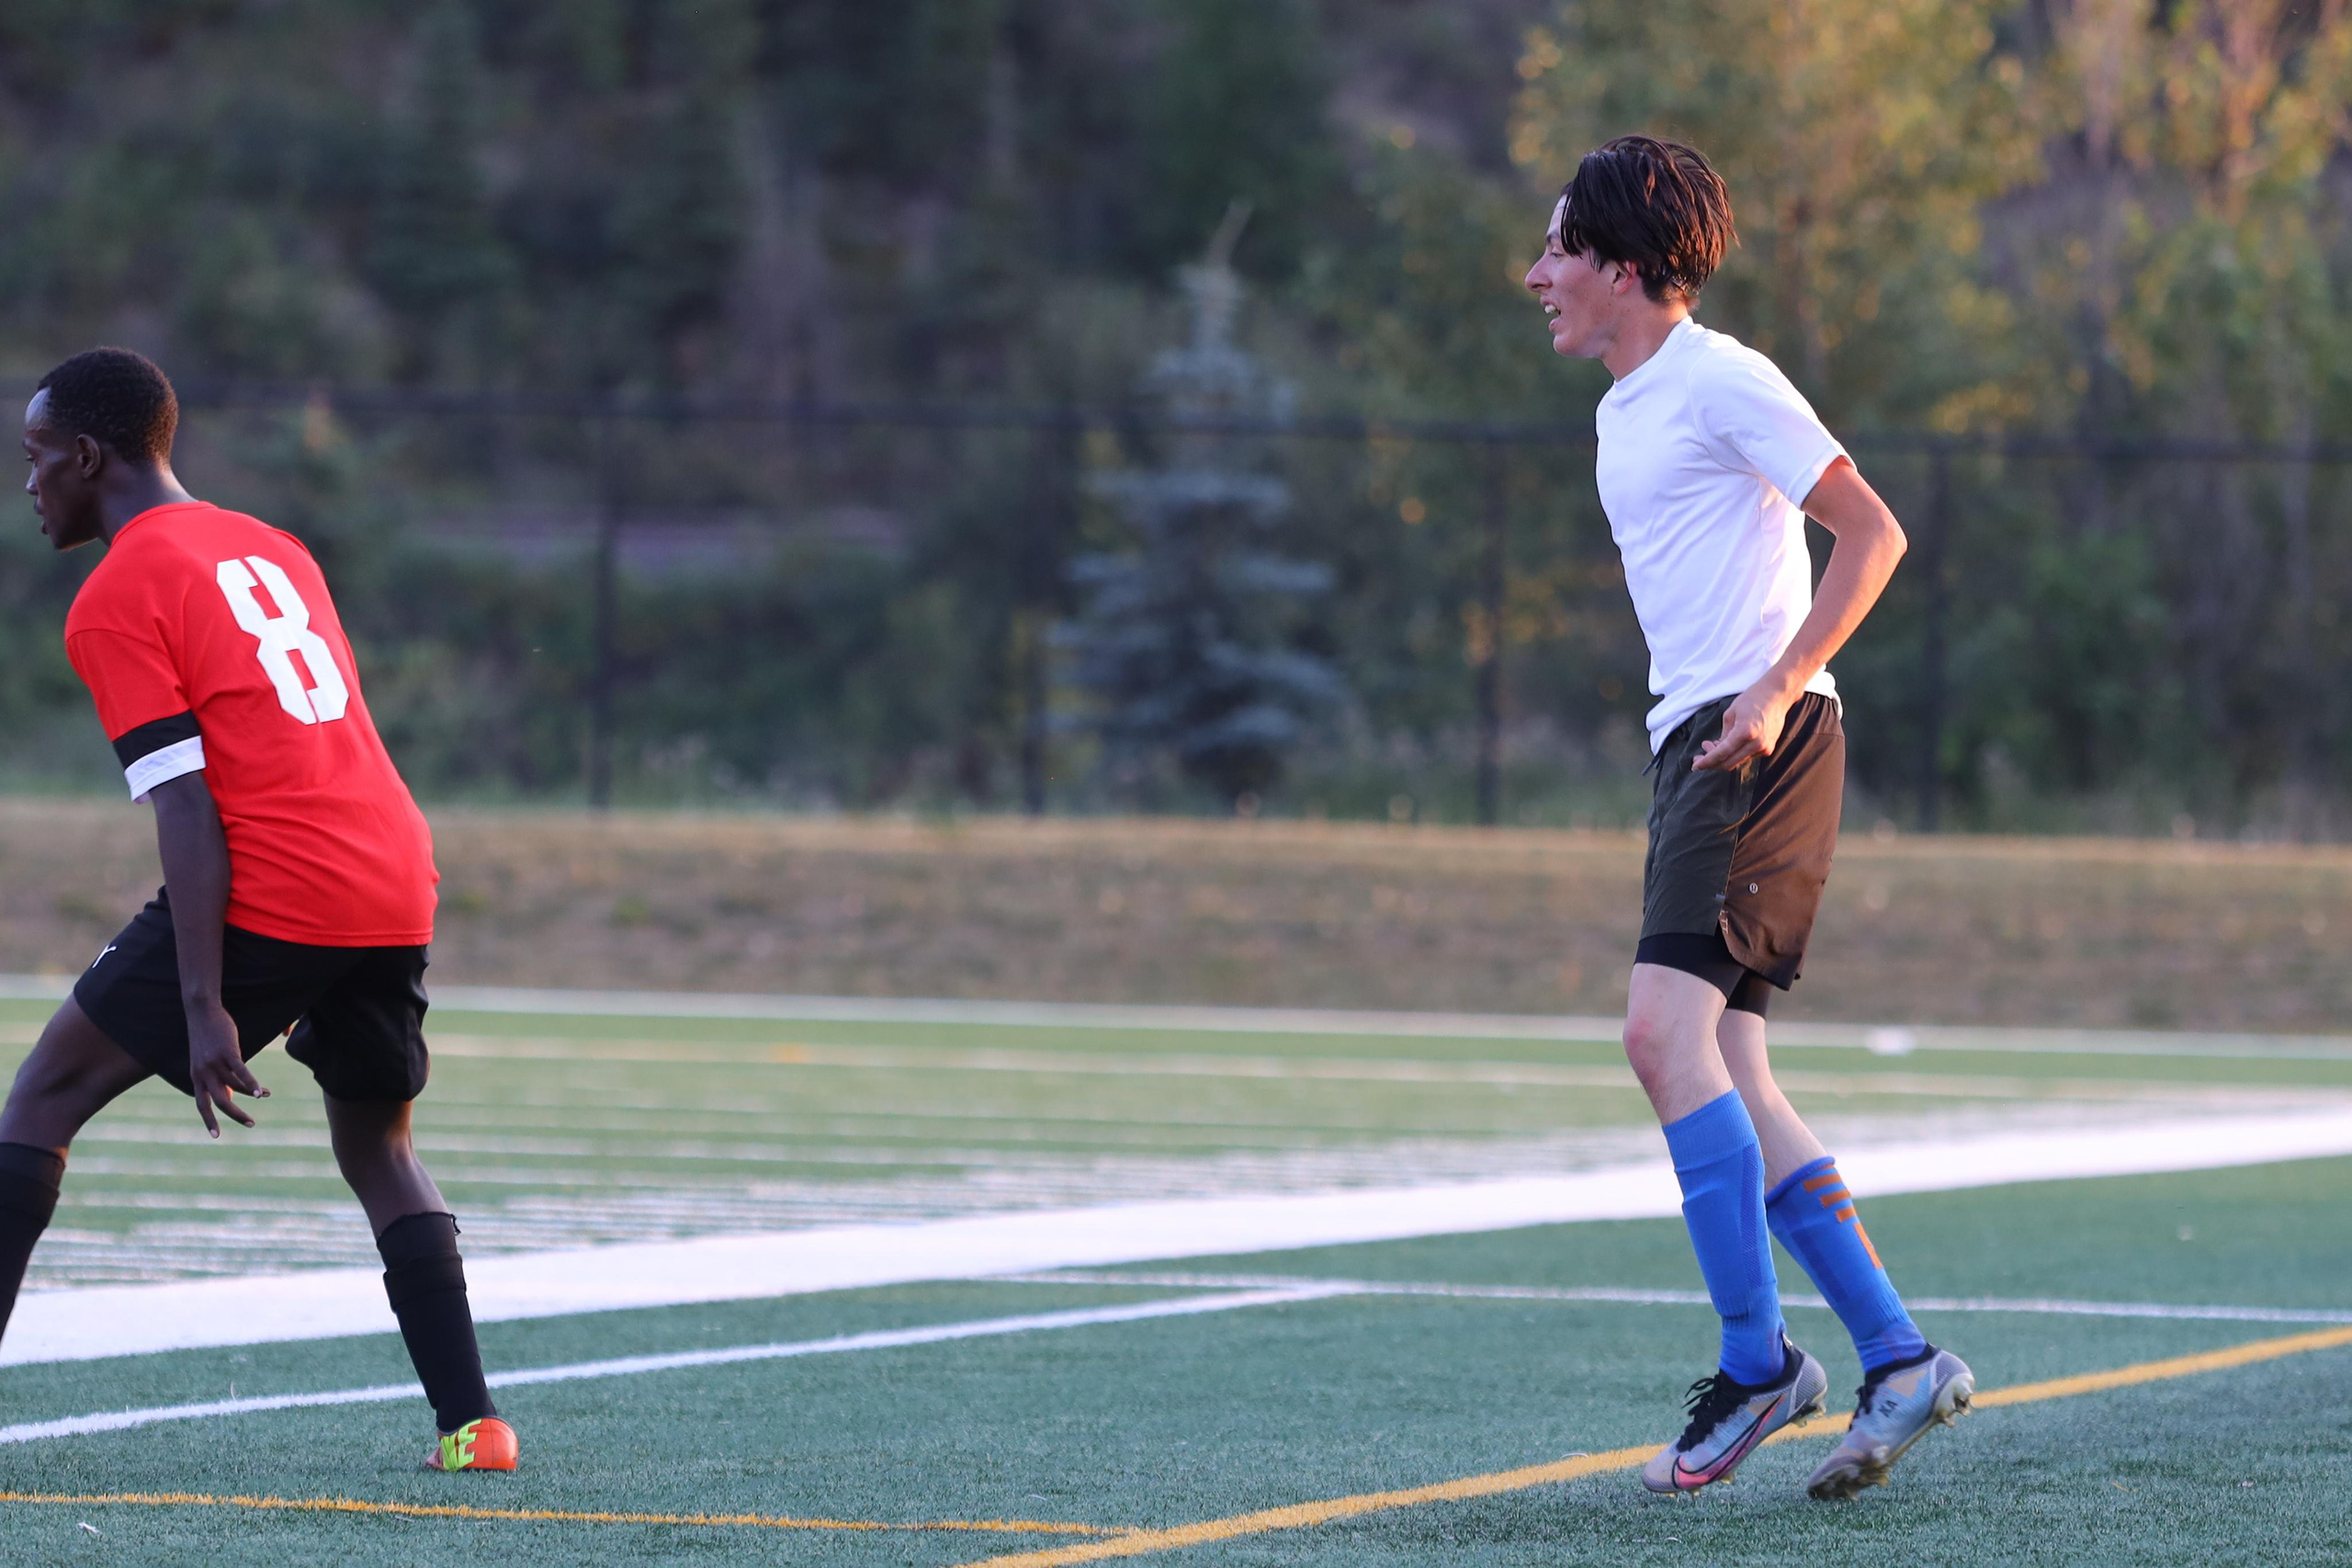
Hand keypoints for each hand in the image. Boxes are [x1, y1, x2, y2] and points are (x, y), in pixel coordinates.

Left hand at [185, 998, 266, 1137]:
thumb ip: (215, 1078)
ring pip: (234, 1087)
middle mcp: (203, 1073)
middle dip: (236, 1115)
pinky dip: (252, 1084)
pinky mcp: (227, 1052)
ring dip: (251, 1094)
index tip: (216, 1136)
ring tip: (265, 1096)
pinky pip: (241, 1072)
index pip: (201, 1104)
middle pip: (220, 1101)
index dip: (209, 1120)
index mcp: (196, 1076)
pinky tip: (261, 1092)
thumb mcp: (206, 1059)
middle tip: (251, 1123)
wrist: (202, 1011)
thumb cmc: (207, 1035)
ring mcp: (214, 1063)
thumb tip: (227, 1095)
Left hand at [1693, 678, 1794, 771]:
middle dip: (1712, 763)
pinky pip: (1746, 757)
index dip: (1706, 762)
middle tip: (1699, 757)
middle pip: (1729, 763)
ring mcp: (1764, 748)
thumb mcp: (1730, 713)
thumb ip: (1723, 735)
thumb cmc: (1752, 699)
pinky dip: (1734, 754)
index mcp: (1745, 732)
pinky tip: (1727, 744)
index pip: (1721, 754)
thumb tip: (1716, 750)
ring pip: (1737, 761)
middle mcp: (1756, 744)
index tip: (1695, 765)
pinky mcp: (1768, 749)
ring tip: (1712, 745)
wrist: (1777, 695)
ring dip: (1722, 757)